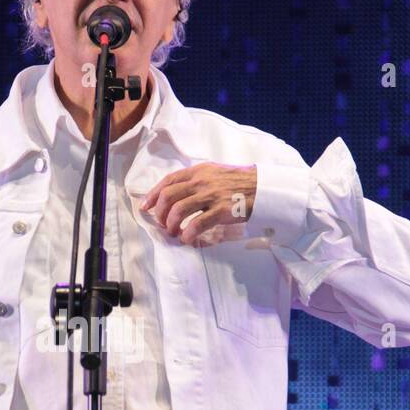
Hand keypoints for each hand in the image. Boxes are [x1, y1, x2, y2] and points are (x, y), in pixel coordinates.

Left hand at [139, 163, 256, 244]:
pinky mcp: (220, 211)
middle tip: (164, 224)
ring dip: (172, 225)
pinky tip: (187, 239)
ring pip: (179, 211)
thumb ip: (196, 179)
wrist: (262, 187)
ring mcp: (211, 196)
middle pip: (169, 197)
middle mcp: (201, 181)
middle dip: (161, 214)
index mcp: (198, 171)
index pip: (168, 181)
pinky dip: (187, 234)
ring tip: (174, 233)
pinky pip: (196, 225)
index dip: (153, 195)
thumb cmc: (238, 182)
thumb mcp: (214, 172)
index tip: (146, 207)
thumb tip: (176, 192)